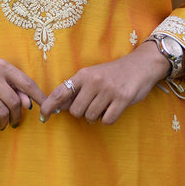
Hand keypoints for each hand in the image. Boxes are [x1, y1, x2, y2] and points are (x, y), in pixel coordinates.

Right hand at [0, 57, 46, 130]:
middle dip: (18, 114)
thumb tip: (29, 104)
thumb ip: (15, 88)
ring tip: (5, 123)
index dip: (40, 97)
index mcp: (2, 66)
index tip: (48, 108)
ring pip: (3, 112)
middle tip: (16, 120)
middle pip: (15, 101)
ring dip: (6, 121)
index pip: (27, 82)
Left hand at [39, 41, 168, 124]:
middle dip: (82, 113)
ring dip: (96, 116)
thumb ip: (77, 89)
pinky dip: (108, 119)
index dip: (49, 105)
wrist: (141, 65)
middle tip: (92, 105)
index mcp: (84, 74)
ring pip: (90, 117)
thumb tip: (59, 107)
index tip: (43, 116)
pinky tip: (113, 109)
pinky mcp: (122, 99)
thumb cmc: (113, 74)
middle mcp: (94, 81)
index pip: (61, 92)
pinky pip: (106, 120)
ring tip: (105, 104)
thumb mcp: (93, 75)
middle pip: (76, 111)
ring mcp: (108, 90)